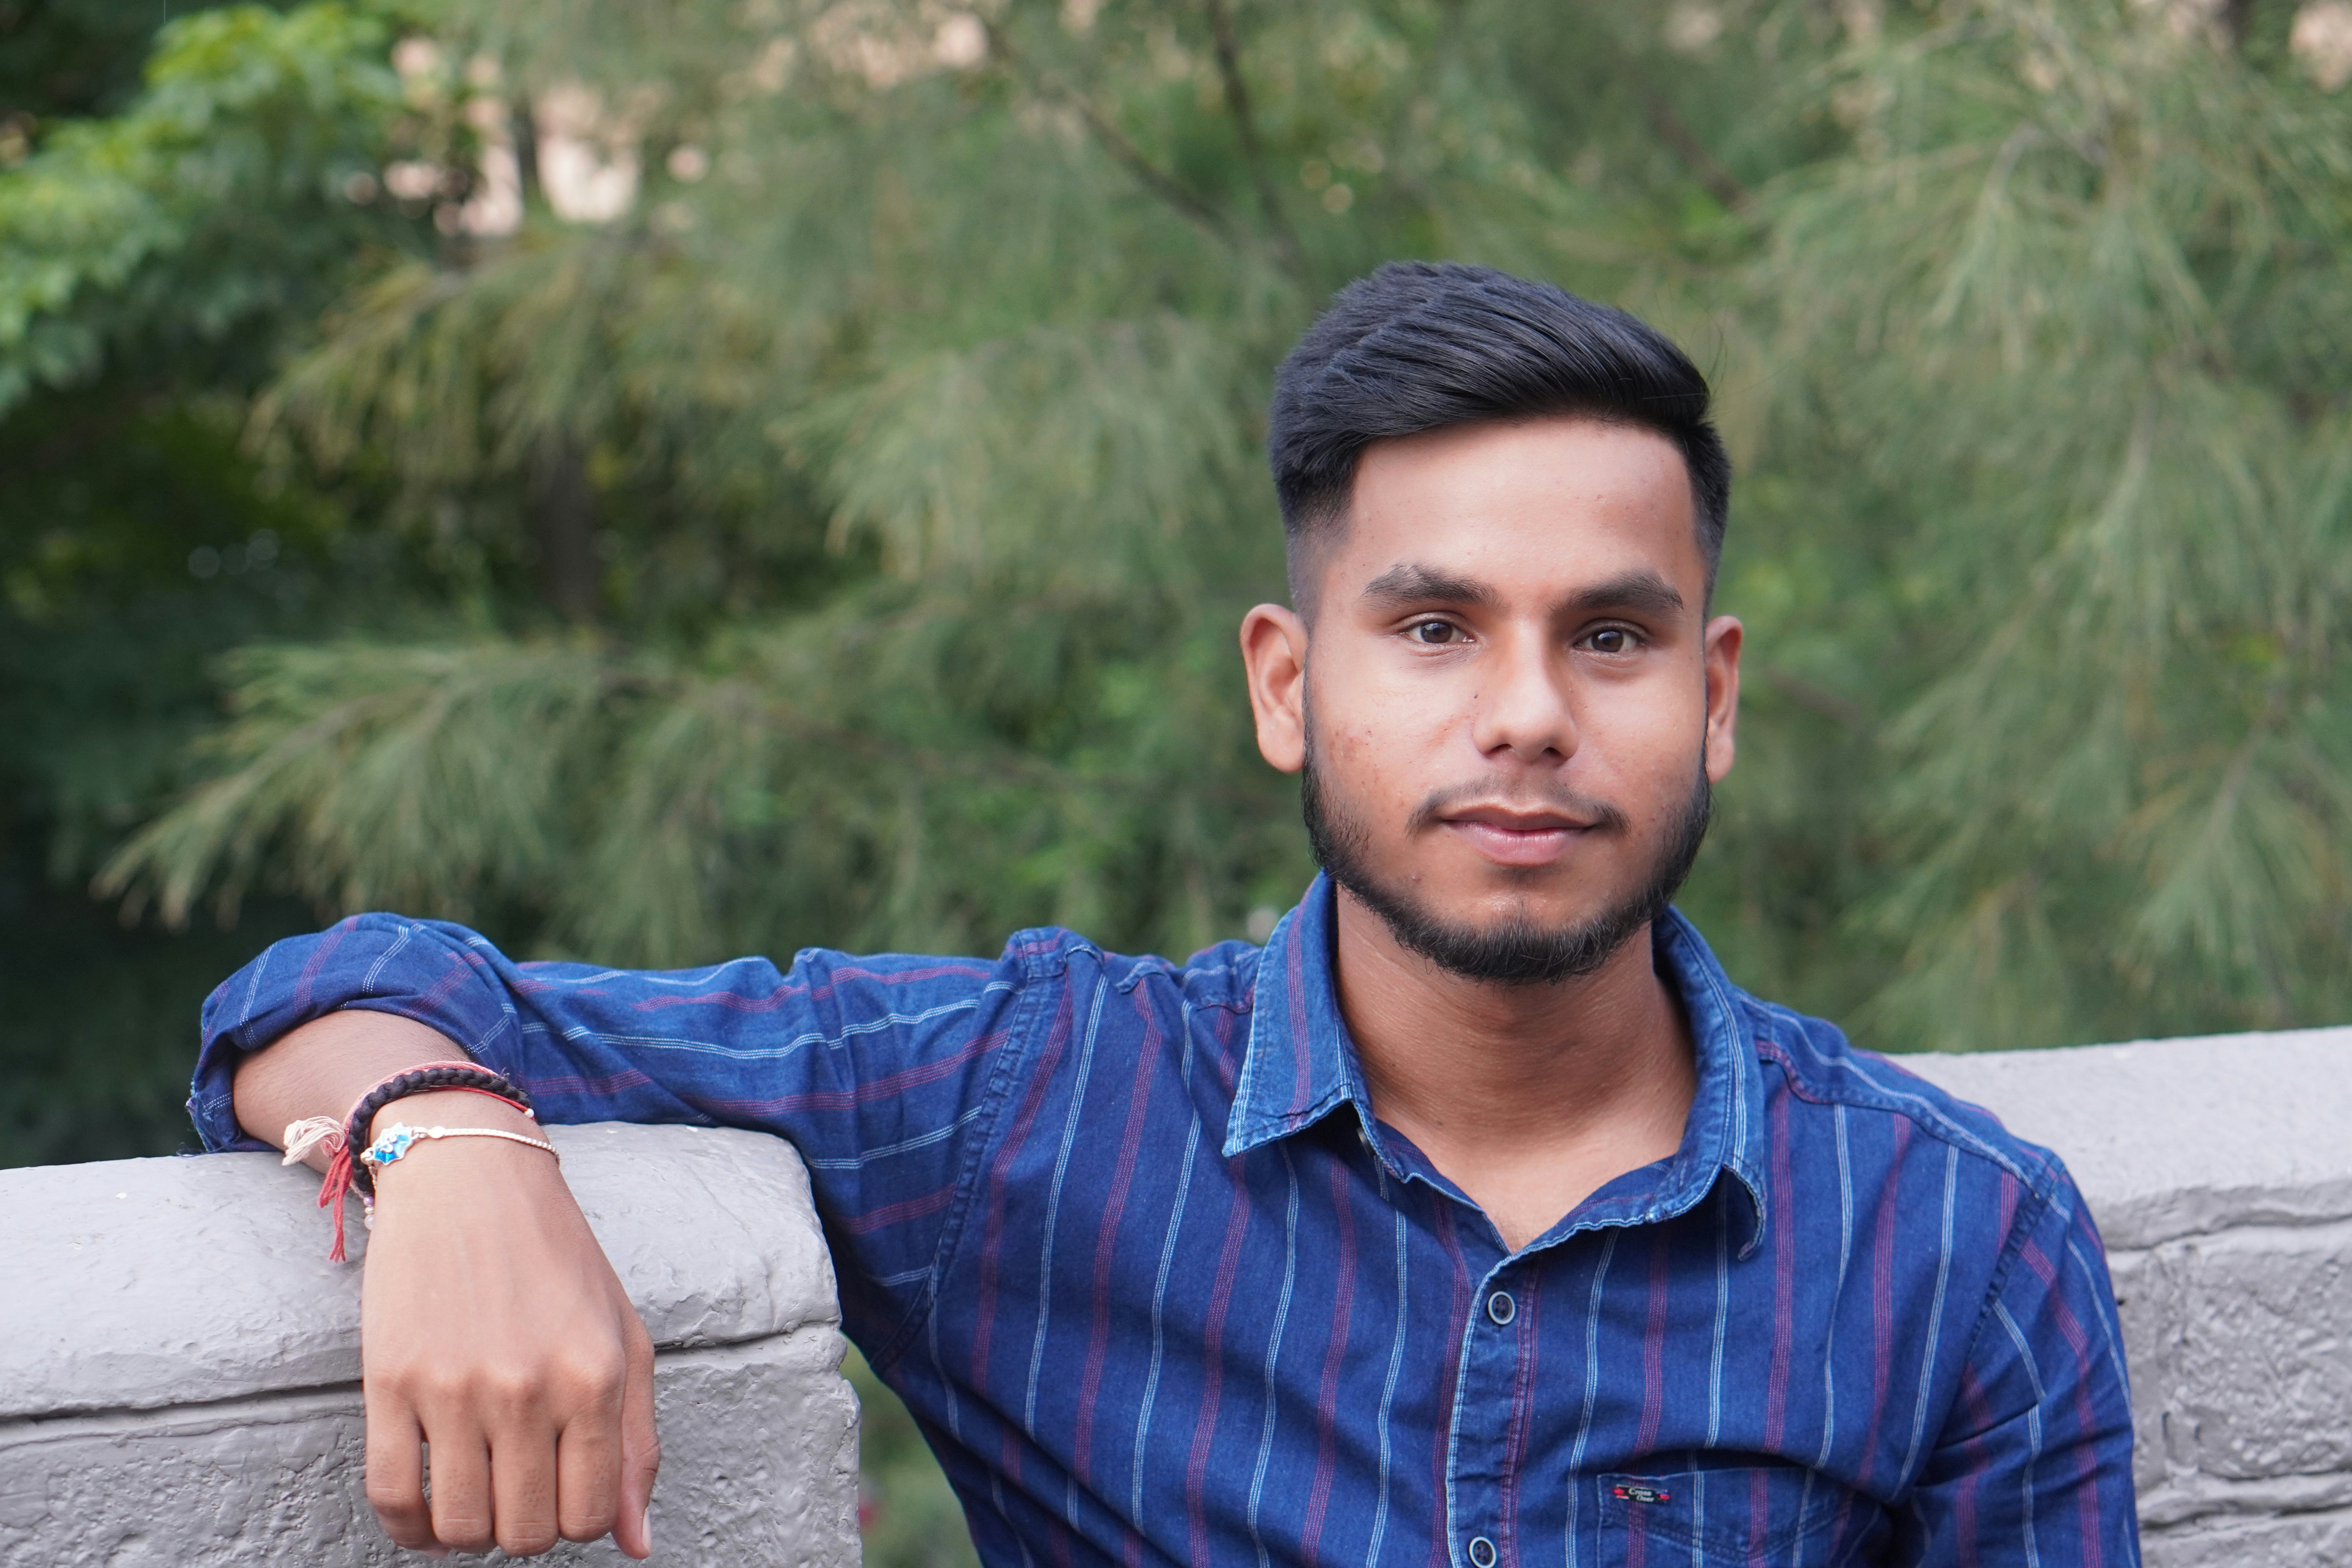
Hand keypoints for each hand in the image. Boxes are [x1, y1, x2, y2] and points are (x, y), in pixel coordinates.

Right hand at [356, 1093, 658, 1557]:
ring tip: (475, 1491)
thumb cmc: (557, 1260)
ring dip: (468, 1530)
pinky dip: (408, 1527)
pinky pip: (390, 1498)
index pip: (589, 1516)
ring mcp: (455, 1387)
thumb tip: (638, 1544)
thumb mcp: (624, 1337)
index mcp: (594, 1377)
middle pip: (525, 1532)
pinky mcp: (389, 1382)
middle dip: (524, 1527)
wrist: (470, 1181)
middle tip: (517, 1488)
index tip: (561, 1488)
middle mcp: (528, 1387)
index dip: (576, 1519)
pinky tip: (425, 1510)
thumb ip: (637, 1443)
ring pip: (459, 1528)